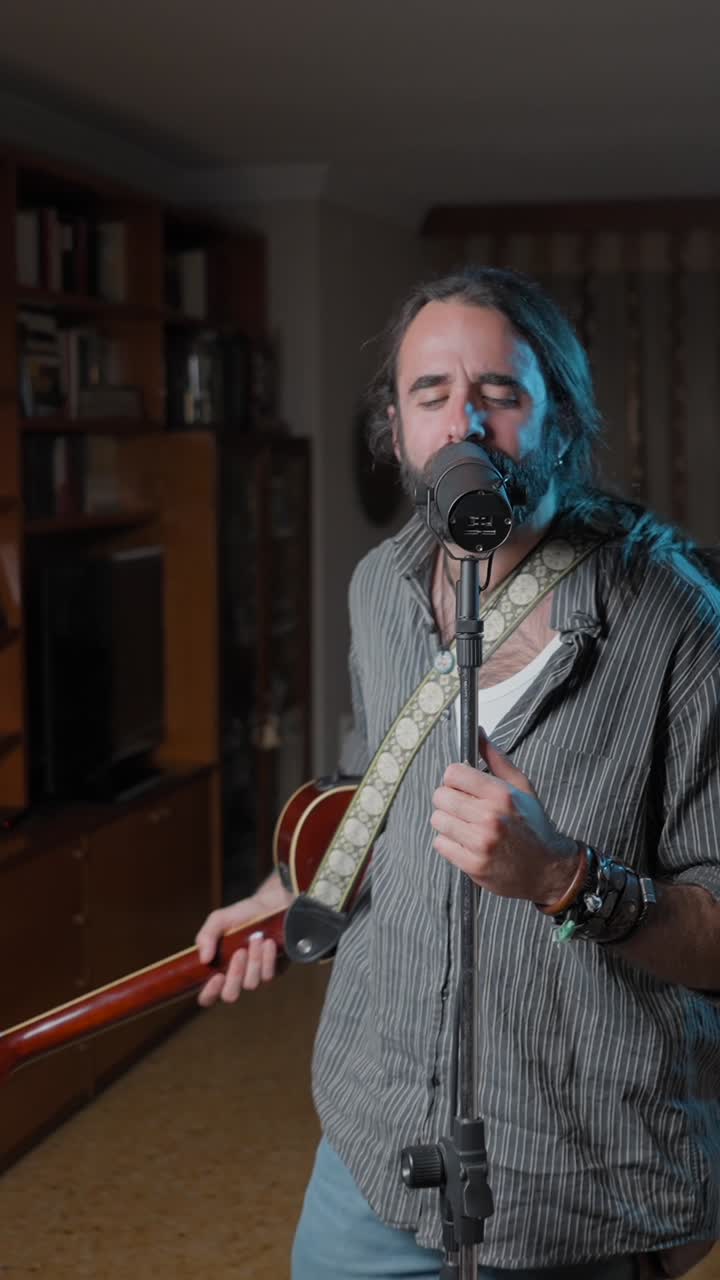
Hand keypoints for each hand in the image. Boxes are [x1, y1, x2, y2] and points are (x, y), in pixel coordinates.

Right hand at [195, 897, 279, 1005]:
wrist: (269, 905)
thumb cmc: (240, 915)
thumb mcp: (218, 920)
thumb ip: (206, 936)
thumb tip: (204, 959)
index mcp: (217, 969)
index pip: (207, 996)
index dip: (209, 993)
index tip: (217, 976)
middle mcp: (235, 978)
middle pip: (230, 995)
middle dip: (234, 974)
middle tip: (240, 952)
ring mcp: (254, 977)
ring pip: (251, 984)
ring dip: (253, 960)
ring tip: (256, 938)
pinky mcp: (272, 972)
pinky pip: (268, 975)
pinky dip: (267, 958)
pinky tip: (268, 942)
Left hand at [431, 729, 580, 903]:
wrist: (547, 869)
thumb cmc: (533, 826)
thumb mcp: (521, 787)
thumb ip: (496, 758)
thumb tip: (478, 732)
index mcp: (500, 795)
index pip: (453, 773)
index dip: (455, 778)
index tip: (462, 785)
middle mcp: (489, 817)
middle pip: (441, 796)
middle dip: (450, 799)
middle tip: (464, 807)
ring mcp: (480, 843)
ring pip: (437, 820)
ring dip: (448, 822)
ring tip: (467, 826)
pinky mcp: (472, 865)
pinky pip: (440, 844)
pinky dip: (450, 843)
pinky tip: (467, 843)